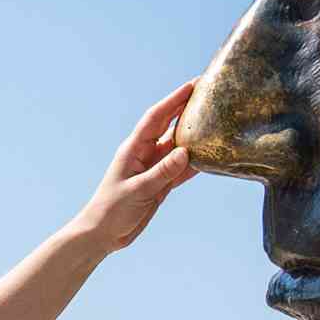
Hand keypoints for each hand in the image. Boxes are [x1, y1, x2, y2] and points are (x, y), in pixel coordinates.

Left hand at [76, 80, 197, 252]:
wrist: (104, 233)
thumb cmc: (112, 209)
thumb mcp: (138, 190)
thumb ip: (162, 172)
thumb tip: (185, 153)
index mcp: (134, 149)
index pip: (156, 118)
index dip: (173, 100)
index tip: (191, 85)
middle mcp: (145, 154)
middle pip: (169, 126)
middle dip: (186, 109)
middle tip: (207, 94)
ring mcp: (154, 168)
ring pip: (178, 147)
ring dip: (194, 136)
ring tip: (215, 121)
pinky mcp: (160, 184)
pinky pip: (181, 169)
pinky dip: (195, 163)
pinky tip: (210, 156)